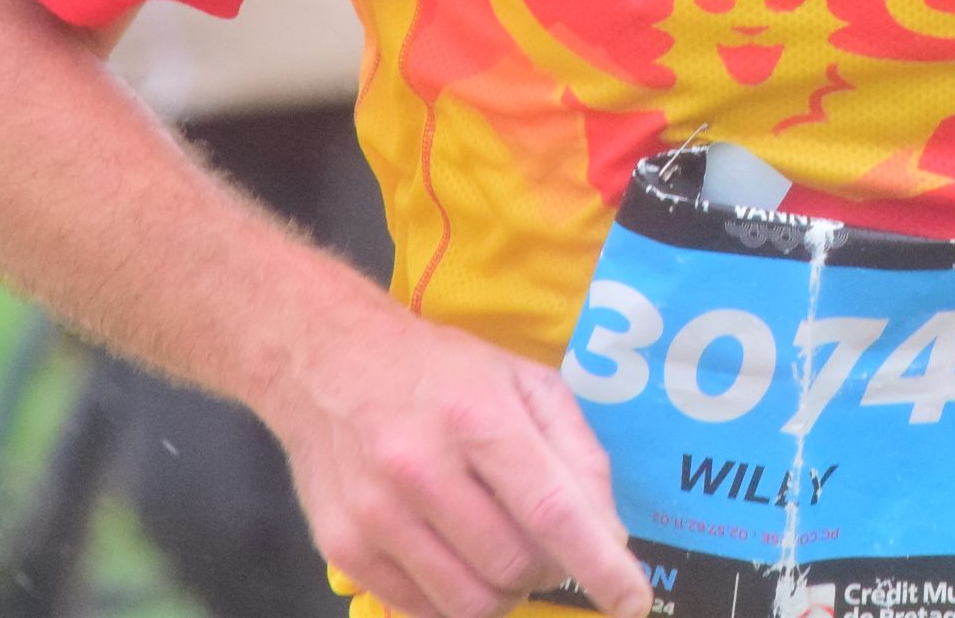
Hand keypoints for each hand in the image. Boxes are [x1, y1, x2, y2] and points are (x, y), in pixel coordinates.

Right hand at [267, 300, 650, 617]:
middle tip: (545, 546)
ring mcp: (375, 513)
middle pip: (514, 565)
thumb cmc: (440, 372)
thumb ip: (577, 453)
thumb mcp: (523, 382)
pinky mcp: (343, 548)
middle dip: (548, 570)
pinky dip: (455, 599)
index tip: (630, 602)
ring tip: (500, 555)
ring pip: (469, 602)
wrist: (325, 360)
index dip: (600, 566)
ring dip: (504, 593)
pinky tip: (457, 561)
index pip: (552, 510)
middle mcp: (421, 466)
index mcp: (477, 416)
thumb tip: (609, 535)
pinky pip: (421, 610)